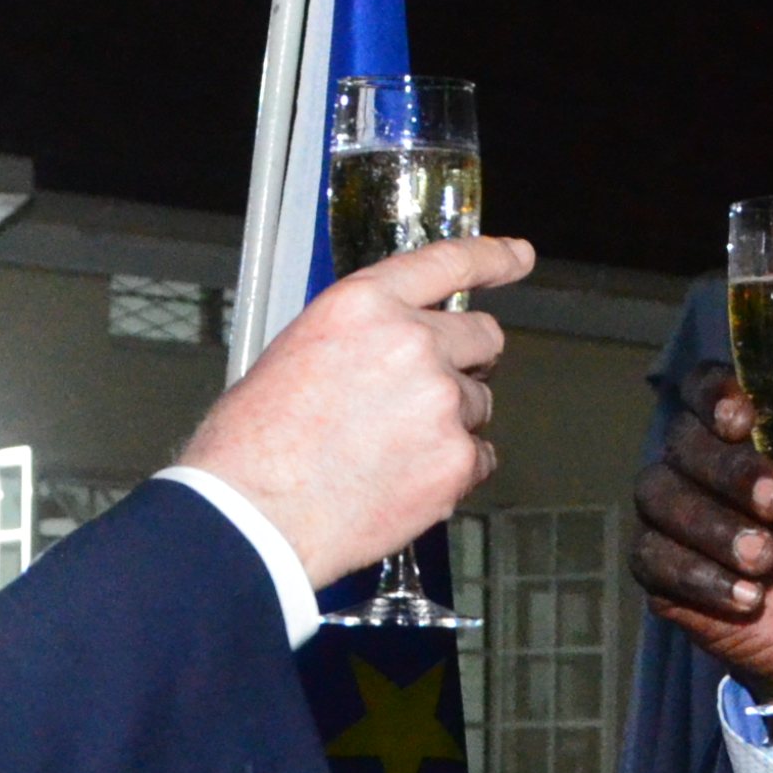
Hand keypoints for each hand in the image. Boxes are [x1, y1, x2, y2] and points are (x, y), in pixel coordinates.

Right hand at [175, 236, 528, 584]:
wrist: (255, 515)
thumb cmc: (256, 444)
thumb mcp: (297, 352)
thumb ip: (361, 338)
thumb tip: (385, 352)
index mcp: (365, 306)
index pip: (447, 263)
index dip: (492, 258)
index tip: (517, 257)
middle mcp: (412, 344)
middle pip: (482, 337)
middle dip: (466, 361)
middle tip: (433, 392)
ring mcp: (441, 402)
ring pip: (479, 403)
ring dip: (451, 421)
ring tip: (391, 451)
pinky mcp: (456, 459)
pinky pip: (481, 457)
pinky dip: (454, 469)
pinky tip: (406, 481)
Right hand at [630, 374, 772, 693]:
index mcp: (753, 435)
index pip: (706, 388)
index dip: (713, 393)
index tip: (742, 418)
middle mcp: (705, 467)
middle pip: (683, 442)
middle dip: (728, 471)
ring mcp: (679, 519)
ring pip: (660, 498)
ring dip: (711, 526)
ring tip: (763, 560)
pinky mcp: (665, 574)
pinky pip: (652, 560)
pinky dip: (698, 576)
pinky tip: (745, 597)